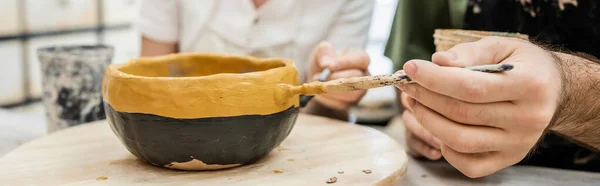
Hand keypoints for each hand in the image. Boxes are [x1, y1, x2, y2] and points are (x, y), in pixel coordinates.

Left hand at [308, 41, 369, 110]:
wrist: (318, 78)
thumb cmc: (324, 61)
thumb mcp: (322, 51)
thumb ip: (324, 52)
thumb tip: (326, 63)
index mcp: (360, 58)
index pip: (362, 59)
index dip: (346, 62)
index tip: (329, 66)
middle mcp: (364, 75)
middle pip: (357, 78)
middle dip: (336, 79)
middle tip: (318, 77)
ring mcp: (359, 91)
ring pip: (352, 94)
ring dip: (332, 90)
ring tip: (317, 85)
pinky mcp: (350, 103)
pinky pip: (342, 104)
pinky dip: (328, 98)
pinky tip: (319, 92)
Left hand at [395, 37, 561, 177]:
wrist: (553, 90)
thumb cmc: (522, 65)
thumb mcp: (502, 46)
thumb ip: (469, 52)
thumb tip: (437, 62)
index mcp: (529, 85)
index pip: (470, 87)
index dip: (434, 79)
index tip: (410, 68)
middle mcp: (527, 119)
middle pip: (460, 113)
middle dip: (425, 97)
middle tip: (408, 85)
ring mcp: (518, 144)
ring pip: (460, 141)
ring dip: (428, 121)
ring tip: (416, 103)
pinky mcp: (508, 159)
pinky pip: (468, 164)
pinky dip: (445, 148)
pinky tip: (439, 126)